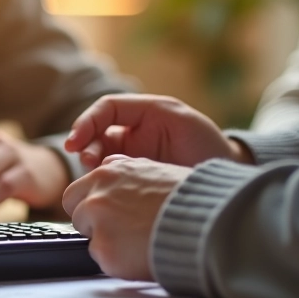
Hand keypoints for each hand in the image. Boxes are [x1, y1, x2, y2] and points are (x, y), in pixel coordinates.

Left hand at [61, 155, 191, 281]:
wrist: (208, 224)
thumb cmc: (192, 200)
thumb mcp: (156, 171)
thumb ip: (128, 172)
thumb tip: (111, 166)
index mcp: (110, 173)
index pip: (80, 190)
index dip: (94, 204)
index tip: (108, 213)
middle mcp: (98, 195)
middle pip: (75, 212)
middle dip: (90, 222)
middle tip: (119, 231)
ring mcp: (98, 223)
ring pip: (89, 238)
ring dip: (107, 243)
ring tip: (139, 242)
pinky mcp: (104, 250)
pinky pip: (103, 261)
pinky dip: (119, 263)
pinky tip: (142, 256)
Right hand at [64, 94, 251, 169]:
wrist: (223, 183)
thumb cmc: (208, 144)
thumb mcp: (179, 117)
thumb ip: (147, 113)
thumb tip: (112, 126)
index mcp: (143, 114)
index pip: (105, 110)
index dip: (87, 122)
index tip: (76, 141)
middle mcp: (132, 133)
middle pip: (96, 134)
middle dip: (85, 144)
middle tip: (87, 161)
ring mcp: (131, 157)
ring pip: (99, 156)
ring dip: (91, 163)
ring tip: (95, 174)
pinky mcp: (132, 180)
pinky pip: (110, 177)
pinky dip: (102, 180)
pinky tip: (105, 187)